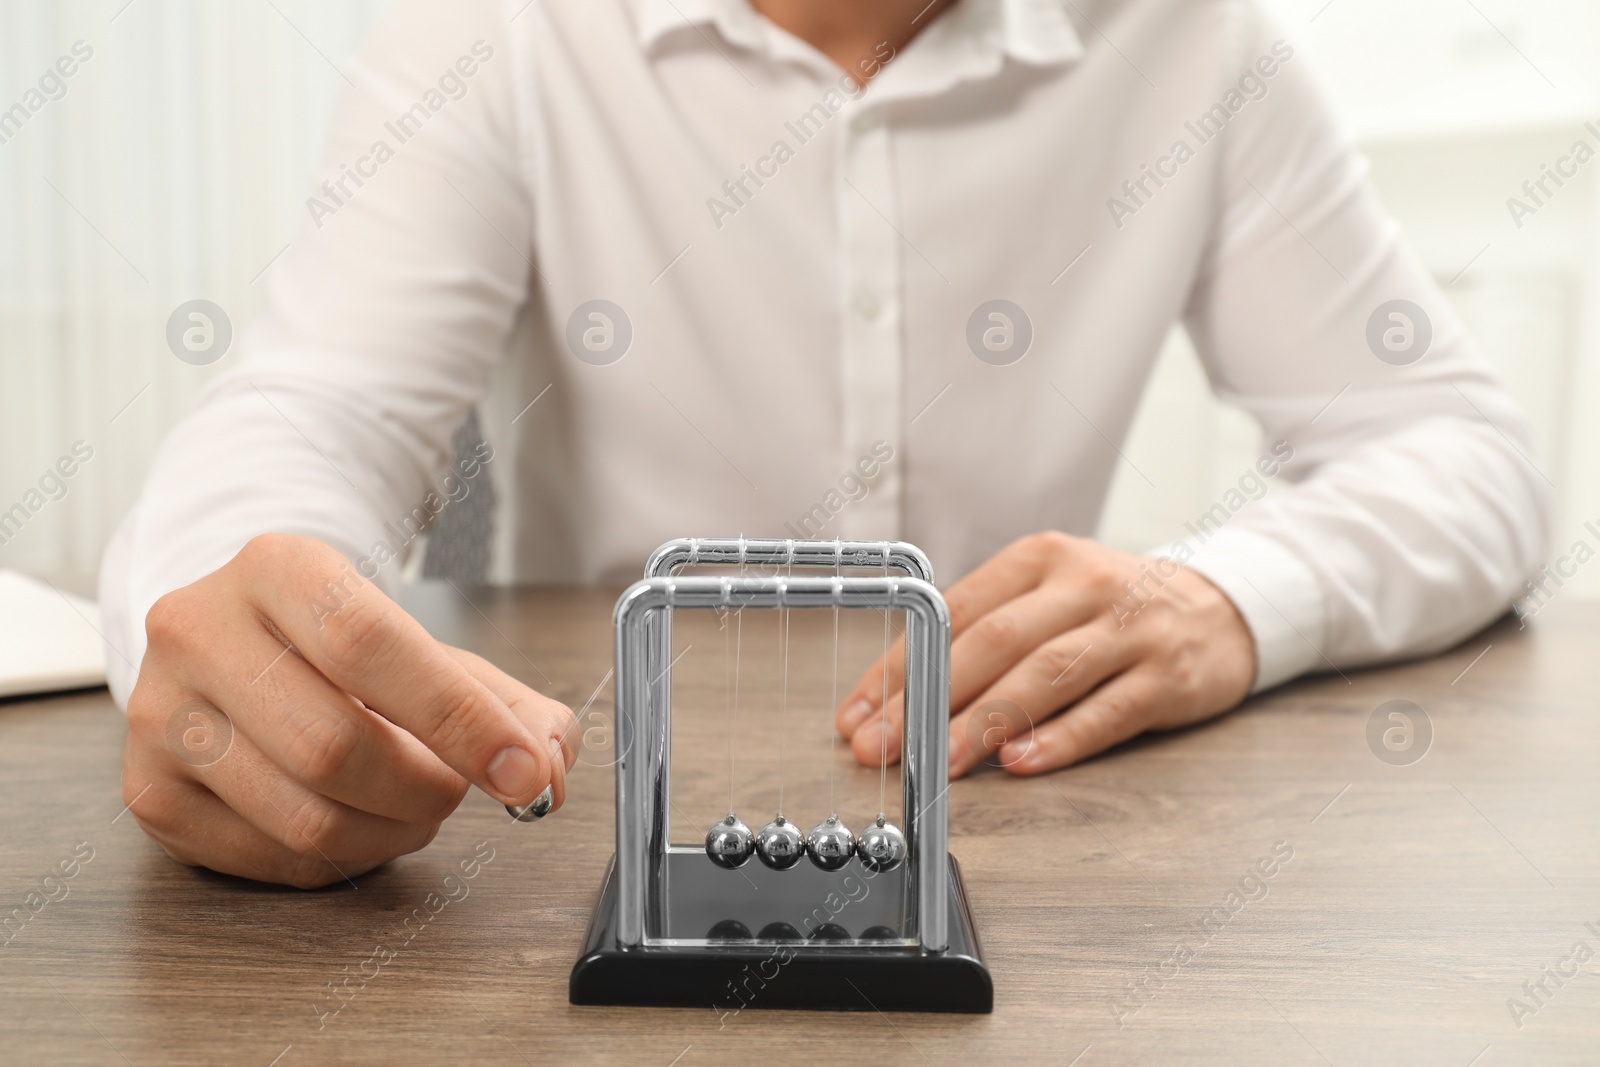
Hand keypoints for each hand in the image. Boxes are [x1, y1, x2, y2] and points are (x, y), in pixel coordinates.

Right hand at [123, 533, 576, 887]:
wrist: (234, 640)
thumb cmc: (342, 647)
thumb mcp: (428, 646)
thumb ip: (508, 702)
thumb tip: (552, 764)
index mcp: (277, 568)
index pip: (369, 643)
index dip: (458, 717)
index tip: (524, 770)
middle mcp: (200, 631)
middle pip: (335, 745)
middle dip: (427, 787)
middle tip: (459, 788)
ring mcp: (162, 716)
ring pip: (305, 816)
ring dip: (392, 831)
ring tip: (415, 806)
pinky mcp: (150, 791)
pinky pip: (272, 859)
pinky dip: (344, 859)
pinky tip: (361, 824)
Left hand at [835, 532, 1255, 777]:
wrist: (1225, 608)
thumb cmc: (1113, 611)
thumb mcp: (1049, 597)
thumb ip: (983, 637)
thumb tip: (898, 700)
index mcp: (1039, 559)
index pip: (952, 613)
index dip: (898, 666)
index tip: (855, 715)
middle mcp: (1082, 585)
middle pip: (993, 642)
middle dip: (926, 699)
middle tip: (882, 748)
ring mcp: (1129, 629)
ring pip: (1045, 675)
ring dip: (984, 723)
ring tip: (938, 763)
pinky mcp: (1168, 676)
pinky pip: (1107, 712)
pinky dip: (1060, 739)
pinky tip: (1019, 763)